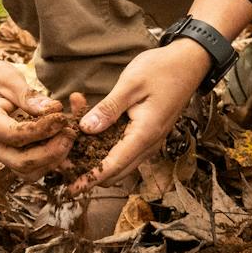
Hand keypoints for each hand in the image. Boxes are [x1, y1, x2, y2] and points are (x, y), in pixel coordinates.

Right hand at [0, 57, 75, 179]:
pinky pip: (28, 166)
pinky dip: (47, 159)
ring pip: (26, 171)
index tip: (62, 117)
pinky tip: (60, 142)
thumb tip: (54, 110)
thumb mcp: (6, 77)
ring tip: (67, 138)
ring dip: (51, 160)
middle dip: (50, 153)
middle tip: (70, 133)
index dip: (42, 130)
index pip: (15, 136)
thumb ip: (28, 96)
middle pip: (21, 163)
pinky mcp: (6, 153)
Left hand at [68, 40, 212, 192]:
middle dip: (90, 172)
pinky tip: (89, 132)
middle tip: (63, 166)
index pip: (114, 166)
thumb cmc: (161, 70)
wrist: (188, 63)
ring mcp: (150, 140)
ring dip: (97, 159)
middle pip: (116, 170)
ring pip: (120, 162)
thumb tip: (86, 129)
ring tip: (71, 150)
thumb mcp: (130, 85)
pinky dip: (106, 146)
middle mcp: (149, 143)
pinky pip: (125, 148)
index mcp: (144, 134)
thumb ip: (108, 109)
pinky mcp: (148, 133)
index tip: (71, 189)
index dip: (90, 179)